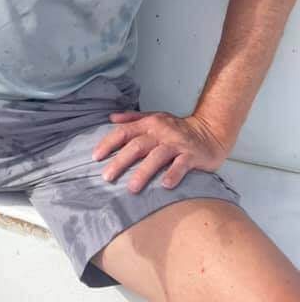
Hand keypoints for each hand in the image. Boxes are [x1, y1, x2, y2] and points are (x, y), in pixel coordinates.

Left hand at [91, 110, 229, 193]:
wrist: (210, 130)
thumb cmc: (177, 128)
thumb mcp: (154, 118)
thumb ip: (132, 118)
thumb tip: (111, 118)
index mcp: (149, 124)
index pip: (124, 132)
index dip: (109, 143)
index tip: (95, 157)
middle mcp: (160, 132)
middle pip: (137, 146)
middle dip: (120, 162)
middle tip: (107, 177)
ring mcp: (176, 143)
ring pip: (157, 156)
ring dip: (143, 172)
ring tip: (131, 188)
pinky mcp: (192, 155)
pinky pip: (181, 165)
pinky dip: (173, 174)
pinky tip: (165, 185)